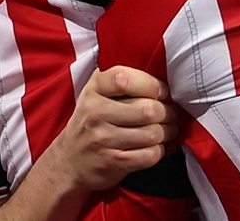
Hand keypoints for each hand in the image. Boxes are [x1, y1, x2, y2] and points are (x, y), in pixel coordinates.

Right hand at [44, 66, 177, 191]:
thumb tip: (162, 77)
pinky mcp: (113, 162)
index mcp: (94, 89)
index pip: (125, 79)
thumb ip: (121, 79)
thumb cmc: (91, 121)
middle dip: (167, 112)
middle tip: (170, 114)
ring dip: (167, 132)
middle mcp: (96, 112)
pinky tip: (154, 146)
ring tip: (166, 130)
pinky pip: (150, 155)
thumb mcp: (96, 92)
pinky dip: (159, 150)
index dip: (152, 84)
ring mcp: (103, 138)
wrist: (68, 162)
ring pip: (153, 133)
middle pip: (148, 109)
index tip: (162, 91)